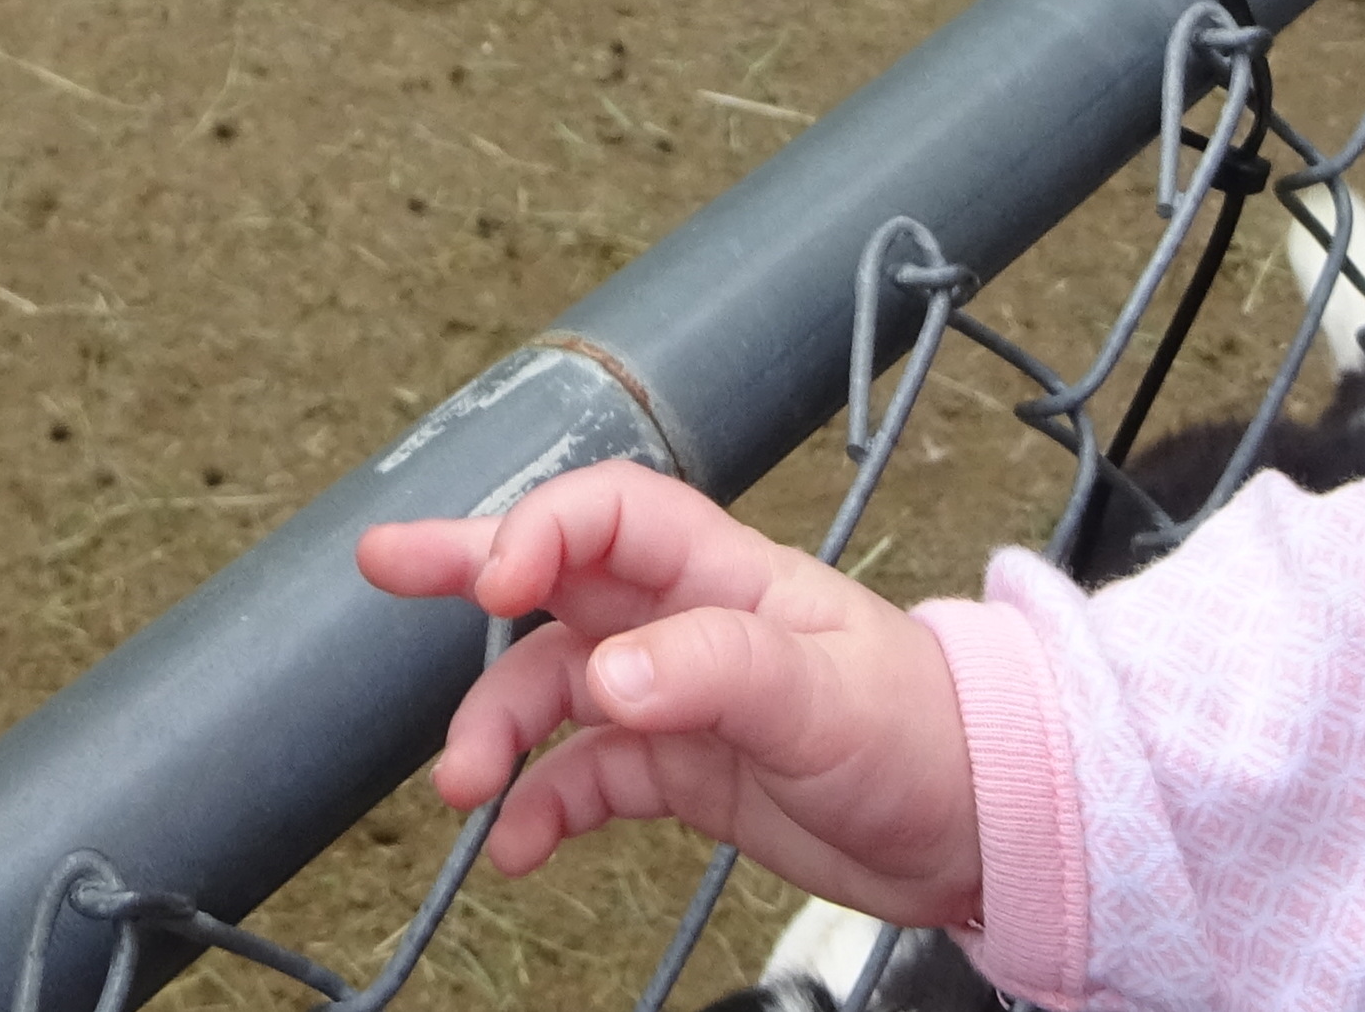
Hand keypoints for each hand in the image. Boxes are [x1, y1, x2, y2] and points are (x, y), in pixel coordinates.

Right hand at [358, 462, 981, 921]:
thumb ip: (713, 672)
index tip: (495, 585)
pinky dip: (542, 808)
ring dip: (498, 730)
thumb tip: (609, 676)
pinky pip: (584, 777)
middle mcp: (685, 622)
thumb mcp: (822, 696)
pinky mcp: (681, 768)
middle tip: (383, 562)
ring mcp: (676, 695)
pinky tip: (517, 848)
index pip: (605, 515)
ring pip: (554, 691)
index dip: (540, 531)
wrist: (981, 826)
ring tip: (463, 788)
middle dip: (466, 568)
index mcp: (723, 573)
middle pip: (555, 579)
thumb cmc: (925, 731)